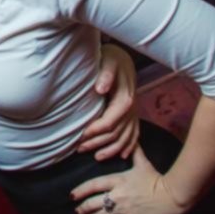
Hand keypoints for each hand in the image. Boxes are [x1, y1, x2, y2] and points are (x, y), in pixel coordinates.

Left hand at [70, 146, 188, 213]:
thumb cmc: (157, 179)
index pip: (92, 185)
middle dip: (82, 208)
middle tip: (77, 211)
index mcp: (118, 180)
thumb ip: (134, 153)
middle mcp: (117, 195)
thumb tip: (132, 141)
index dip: (80, 191)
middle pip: (92, 203)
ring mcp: (124, 209)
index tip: (72, 195)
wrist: (173, 196)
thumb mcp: (143, 164)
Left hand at [78, 44, 139, 159]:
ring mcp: (134, 113)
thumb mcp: (108, 61)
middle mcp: (132, 108)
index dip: (96, 131)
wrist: (122, 57)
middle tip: (79, 148)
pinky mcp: (134, 114)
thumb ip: (105, 74)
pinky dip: (129, 146)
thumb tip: (101, 89)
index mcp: (125, 98)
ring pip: (126, 137)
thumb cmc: (111, 59)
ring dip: (111, 149)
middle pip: (116, 133)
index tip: (81, 136)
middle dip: (98, 142)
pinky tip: (122, 156)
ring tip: (96, 156)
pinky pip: (135, 134)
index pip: (111, 121)